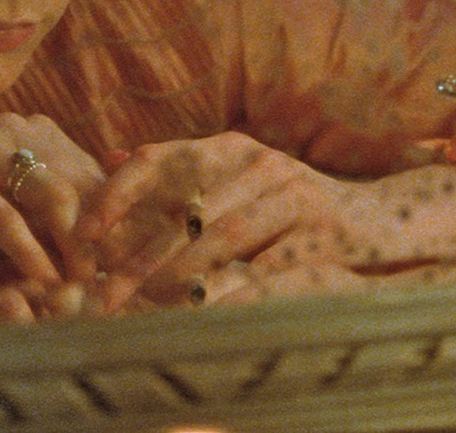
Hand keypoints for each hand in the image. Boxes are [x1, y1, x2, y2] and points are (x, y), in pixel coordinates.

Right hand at [0, 112, 104, 284]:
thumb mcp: (19, 229)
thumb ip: (59, 234)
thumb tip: (115, 264)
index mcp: (35, 132)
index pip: (92, 177)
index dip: (110, 224)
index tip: (124, 270)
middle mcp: (12, 128)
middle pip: (79, 185)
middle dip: (96, 241)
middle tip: (105, 286)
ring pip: (50, 195)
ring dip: (69, 248)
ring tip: (76, 288)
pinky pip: (3, 214)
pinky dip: (27, 252)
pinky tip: (41, 281)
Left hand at [79, 131, 373, 311]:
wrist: (373, 218)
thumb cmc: (287, 204)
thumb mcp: (233, 177)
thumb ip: (178, 171)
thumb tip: (110, 156)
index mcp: (227, 147)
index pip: (157, 160)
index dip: (116, 195)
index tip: (83, 233)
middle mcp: (256, 161)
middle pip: (184, 211)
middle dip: (139, 257)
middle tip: (104, 293)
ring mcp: (291, 192)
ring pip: (222, 236)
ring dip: (180, 273)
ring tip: (147, 303)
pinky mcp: (320, 229)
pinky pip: (266, 264)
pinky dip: (231, 288)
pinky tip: (201, 309)